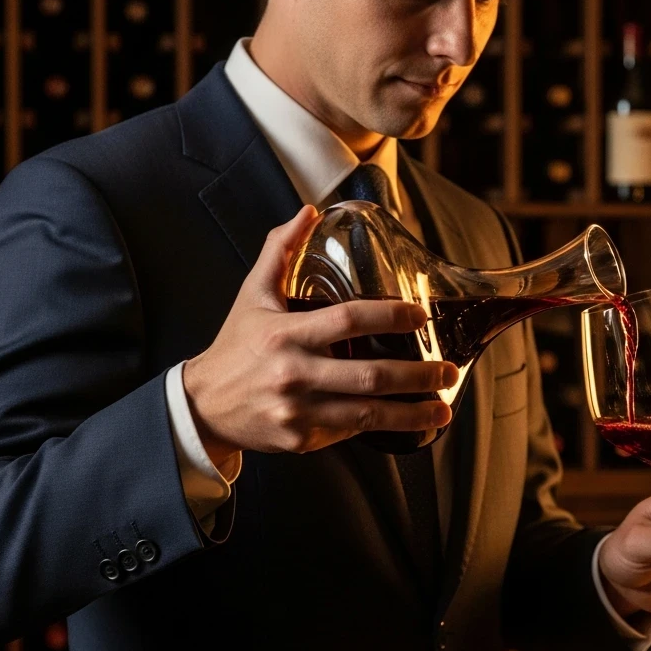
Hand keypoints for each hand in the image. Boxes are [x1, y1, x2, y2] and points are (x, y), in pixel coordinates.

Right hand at [182, 204, 458, 461]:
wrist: (203, 406)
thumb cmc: (235, 346)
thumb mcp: (252, 294)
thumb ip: (279, 250)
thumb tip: (308, 211)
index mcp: (286, 334)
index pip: (348, 320)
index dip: (389, 315)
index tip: (420, 317)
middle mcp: (294, 373)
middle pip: (370, 376)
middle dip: (417, 375)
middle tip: (447, 371)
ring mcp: (298, 411)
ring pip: (367, 414)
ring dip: (411, 413)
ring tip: (442, 408)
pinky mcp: (300, 439)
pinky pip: (348, 432)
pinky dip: (379, 428)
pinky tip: (406, 422)